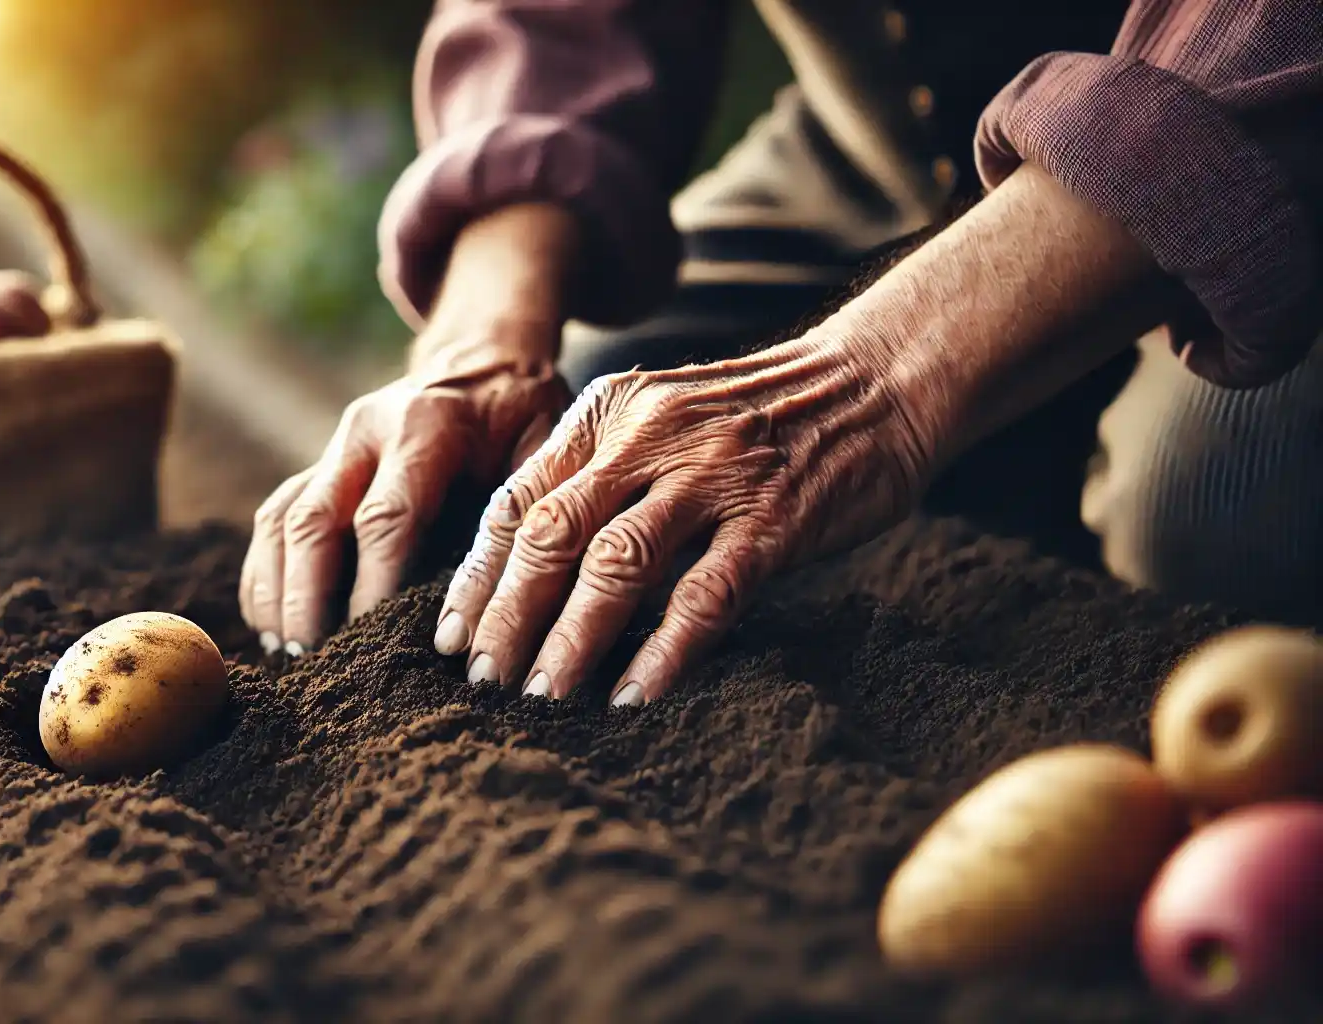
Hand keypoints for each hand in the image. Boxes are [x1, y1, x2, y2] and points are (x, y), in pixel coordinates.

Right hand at [240, 361, 569, 654]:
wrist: (485, 358)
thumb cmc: (523, 415)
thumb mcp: (544, 444)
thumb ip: (522, 510)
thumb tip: (504, 602)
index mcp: (427, 427)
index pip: (386, 517)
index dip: (372, 587)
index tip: (370, 644)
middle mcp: (366, 431)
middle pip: (313, 521)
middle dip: (306, 597)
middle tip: (312, 659)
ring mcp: (334, 446)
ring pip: (281, 520)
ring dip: (276, 589)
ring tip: (289, 651)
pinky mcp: (319, 464)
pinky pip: (274, 518)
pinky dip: (265, 572)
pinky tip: (271, 622)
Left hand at [432, 334, 933, 704]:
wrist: (874, 382)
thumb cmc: (756, 419)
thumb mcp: (658, 418)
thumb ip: (596, 473)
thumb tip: (527, 568)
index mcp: (606, 412)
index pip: (516, 499)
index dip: (477, 574)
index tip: (449, 638)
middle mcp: (647, 436)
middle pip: (551, 535)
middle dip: (507, 615)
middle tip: (482, 681)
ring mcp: (710, 476)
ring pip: (615, 565)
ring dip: (570, 639)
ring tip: (543, 696)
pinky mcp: (771, 518)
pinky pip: (704, 594)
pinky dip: (664, 651)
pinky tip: (633, 697)